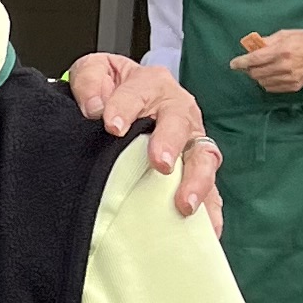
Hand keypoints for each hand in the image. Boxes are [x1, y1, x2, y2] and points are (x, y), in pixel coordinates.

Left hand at [68, 52, 221, 226]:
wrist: (120, 103)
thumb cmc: (110, 89)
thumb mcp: (94, 71)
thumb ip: (90, 81)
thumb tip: (95, 107)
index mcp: (151, 84)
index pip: (139, 92)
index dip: (125, 107)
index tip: (110, 125)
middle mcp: (178, 111)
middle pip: (180, 124)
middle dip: (171, 143)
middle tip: (160, 163)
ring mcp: (191, 142)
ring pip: (203, 158)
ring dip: (196, 181)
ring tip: (184, 204)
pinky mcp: (195, 170)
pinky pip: (210, 190)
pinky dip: (212, 210)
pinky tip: (209, 230)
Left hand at [228, 27, 302, 96]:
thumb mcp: (285, 34)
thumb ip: (267, 41)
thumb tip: (251, 47)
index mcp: (281, 51)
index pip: (254, 60)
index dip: (241, 62)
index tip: (233, 64)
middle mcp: (284, 66)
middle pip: (255, 73)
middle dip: (249, 69)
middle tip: (250, 64)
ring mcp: (289, 78)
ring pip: (262, 82)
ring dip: (257, 76)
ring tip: (262, 68)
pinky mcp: (293, 86)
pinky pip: (271, 88)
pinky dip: (266, 82)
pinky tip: (271, 74)